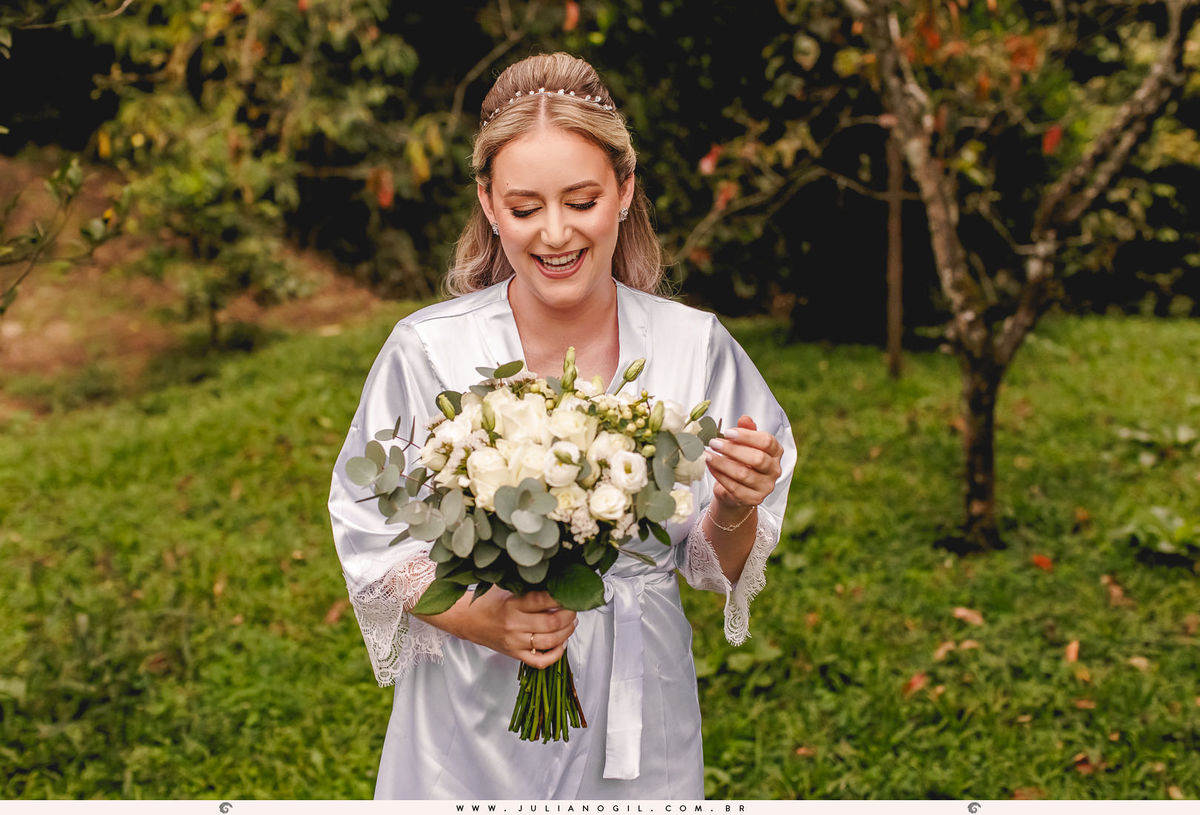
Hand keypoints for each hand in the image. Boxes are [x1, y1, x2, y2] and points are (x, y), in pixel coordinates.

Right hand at [415, 587, 576, 668]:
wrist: (466, 620)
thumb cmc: (488, 601)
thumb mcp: (506, 588)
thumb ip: (527, 587)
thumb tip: (556, 581)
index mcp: (512, 604)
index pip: (543, 600)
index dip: (562, 597)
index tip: (570, 592)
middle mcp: (515, 625)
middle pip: (552, 623)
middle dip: (570, 615)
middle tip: (574, 608)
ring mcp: (515, 642)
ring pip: (550, 642)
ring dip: (567, 633)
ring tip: (571, 623)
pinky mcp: (514, 654)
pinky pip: (540, 662)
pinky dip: (555, 655)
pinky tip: (561, 644)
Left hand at [704, 415, 783, 519]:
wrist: (737, 489)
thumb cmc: (741, 461)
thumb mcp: (744, 444)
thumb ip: (746, 431)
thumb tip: (745, 418)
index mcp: (776, 452)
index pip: (767, 442)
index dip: (747, 436)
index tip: (727, 432)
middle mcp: (775, 470)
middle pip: (757, 459)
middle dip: (733, 450)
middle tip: (714, 443)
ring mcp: (765, 487)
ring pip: (744, 474)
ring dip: (722, 463)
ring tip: (707, 455)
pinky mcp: (753, 499)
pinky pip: (734, 487)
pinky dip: (719, 476)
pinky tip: (710, 467)